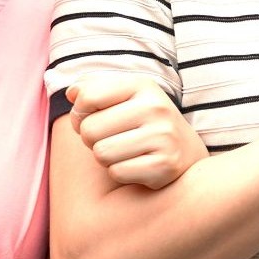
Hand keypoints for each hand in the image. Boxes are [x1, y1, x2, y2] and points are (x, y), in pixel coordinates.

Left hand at [67, 74, 206, 188]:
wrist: (187, 151)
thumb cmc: (143, 122)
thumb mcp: (124, 97)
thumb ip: (93, 90)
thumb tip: (71, 93)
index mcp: (143, 85)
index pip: (88, 97)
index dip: (80, 112)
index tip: (91, 117)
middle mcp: (156, 108)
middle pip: (90, 130)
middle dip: (91, 139)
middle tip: (109, 138)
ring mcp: (163, 137)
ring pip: (101, 153)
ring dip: (105, 157)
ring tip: (123, 151)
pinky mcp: (165, 166)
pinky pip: (117, 172)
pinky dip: (119, 172)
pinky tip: (136, 165)